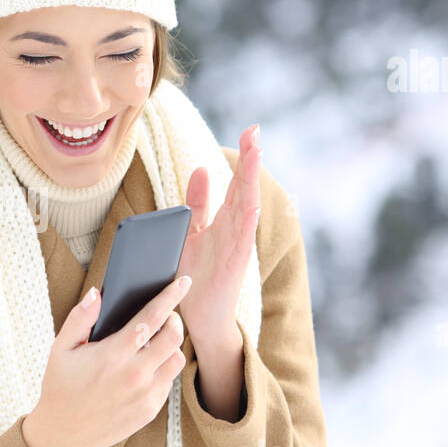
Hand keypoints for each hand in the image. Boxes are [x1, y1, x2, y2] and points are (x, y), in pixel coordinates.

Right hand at [23, 275, 189, 446]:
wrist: (64, 434)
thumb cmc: (61, 386)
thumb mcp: (61, 349)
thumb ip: (80, 318)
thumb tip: (97, 294)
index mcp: (113, 355)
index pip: (152, 318)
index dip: (171, 296)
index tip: (184, 281)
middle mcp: (134, 375)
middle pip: (174, 336)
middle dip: (174, 319)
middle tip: (166, 315)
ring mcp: (145, 395)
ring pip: (177, 359)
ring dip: (170, 345)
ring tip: (154, 342)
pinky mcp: (150, 410)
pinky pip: (168, 381)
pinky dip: (162, 368)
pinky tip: (145, 367)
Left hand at [176, 124, 262, 346]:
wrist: (198, 317)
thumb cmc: (195, 277)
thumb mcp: (191, 233)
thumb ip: (197, 203)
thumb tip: (200, 169)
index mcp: (224, 220)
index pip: (237, 182)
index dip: (244, 157)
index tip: (250, 130)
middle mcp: (234, 229)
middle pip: (244, 188)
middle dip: (250, 160)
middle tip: (255, 131)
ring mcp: (237, 245)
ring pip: (246, 207)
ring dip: (251, 182)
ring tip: (256, 155)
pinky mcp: (234, 264)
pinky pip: (242, 239)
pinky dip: (246, 220)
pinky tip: (250, 203)